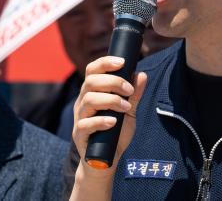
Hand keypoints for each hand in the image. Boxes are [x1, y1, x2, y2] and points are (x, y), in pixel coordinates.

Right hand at [72, 56, 146, 173]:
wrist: (106, 160)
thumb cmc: (116, 133)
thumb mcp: (129, 112)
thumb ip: (134, 95)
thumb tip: (141, 75)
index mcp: (93, 93)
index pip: (93, 71)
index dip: (105, 63)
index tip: (122, 62)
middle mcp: (83, 102)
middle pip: (90, 82)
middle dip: (112, 81)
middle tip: (129, 90)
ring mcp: (80, 118)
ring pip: (88, 100)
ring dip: (110, 100)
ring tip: (126, 107)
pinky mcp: (79, 134)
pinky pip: (85, 124)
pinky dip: (100, 121)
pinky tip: (113, 121)